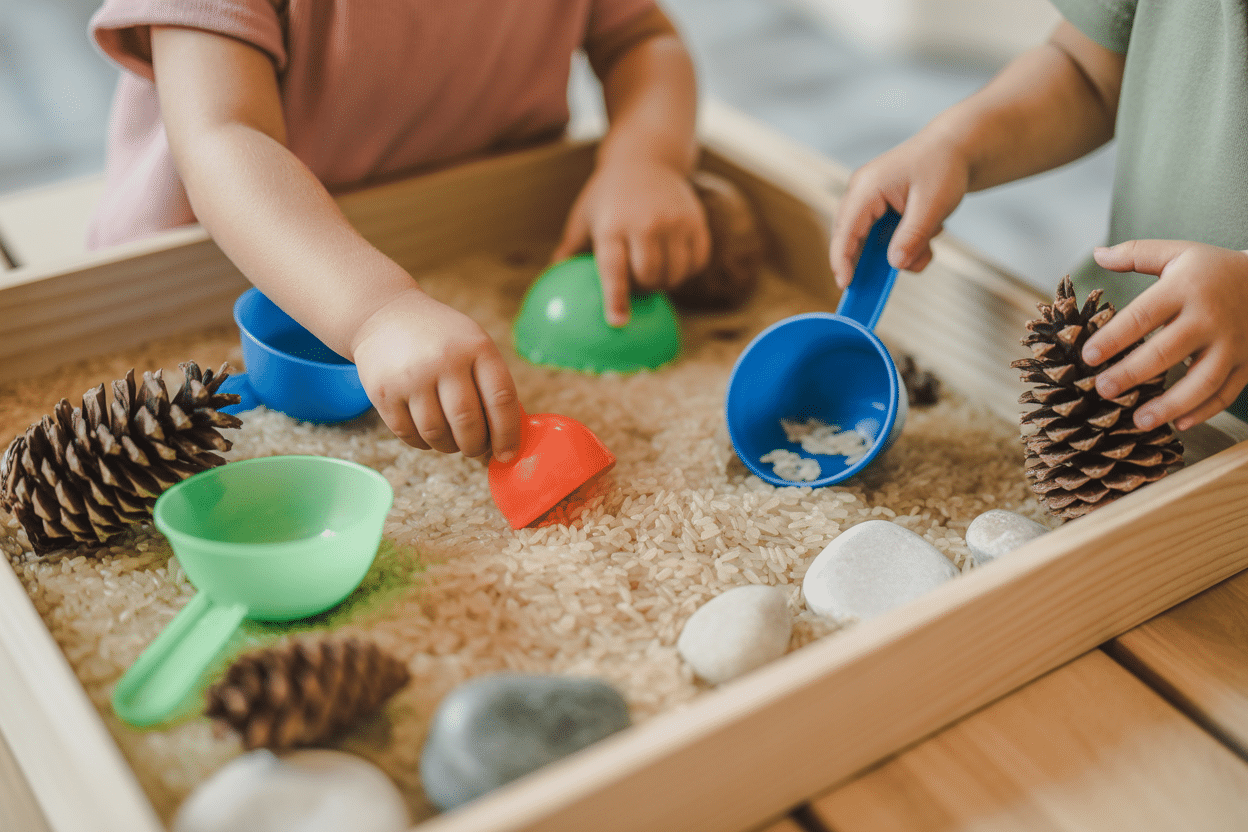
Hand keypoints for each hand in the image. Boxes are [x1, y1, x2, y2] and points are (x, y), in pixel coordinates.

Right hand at [350, 288, 522, 459]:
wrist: (384, 315)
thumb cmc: (441, 339)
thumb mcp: (474, 344)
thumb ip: (492, 384)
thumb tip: (505, 440)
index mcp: (477, 348)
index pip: (501, 400)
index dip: (508, 434)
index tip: (508, 454)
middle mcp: (444, 360)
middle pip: (468, 423)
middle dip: (476, 447)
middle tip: (476, 450)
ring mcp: (411, 377)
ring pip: (437, 434)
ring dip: (449, 447)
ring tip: (452, 441)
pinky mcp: (383, 392)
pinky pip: (409, 435)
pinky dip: (423, 443)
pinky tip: (428, 433)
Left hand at [553, 156, 709, 326]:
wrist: (646, 158)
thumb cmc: (608, 193)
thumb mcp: (584, 214)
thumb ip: (571, 247)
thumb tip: (553, 278)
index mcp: (612, 225)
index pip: (614, 269)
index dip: (616, 298)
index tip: (617, 322)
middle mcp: (645, 223)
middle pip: (649, 275)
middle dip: (644, 289)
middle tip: (639, 286)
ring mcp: (674, 221)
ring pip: (676, 273)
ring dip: (666, 282)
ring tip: (656, 275)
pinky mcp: (696, 221)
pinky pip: (697, 261)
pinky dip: (687, 269)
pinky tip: (676, 263)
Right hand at [829, 130, 970, 287]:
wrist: (956, 147)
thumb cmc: (944, 166)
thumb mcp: (932, 205)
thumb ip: (913, 237)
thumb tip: (896, 264)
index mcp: (867, 187)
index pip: (846, 230)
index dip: (842, 260)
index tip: (845, 285)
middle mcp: (861, 192)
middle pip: (851, 237)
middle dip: (874, 260)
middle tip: (890, 280)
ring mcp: (868, 199)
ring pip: (870, 240)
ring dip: (898, 250)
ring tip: (928, 243)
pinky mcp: (879, 207)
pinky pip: (882, 235)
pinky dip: (904, 243)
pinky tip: (927, 234)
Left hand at [1081, 240, 1247, 430]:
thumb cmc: (1212, 269)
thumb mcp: (1178, 253)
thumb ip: (1135, 254)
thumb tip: (1096, 254)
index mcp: (1185, 288)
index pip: (1143, 315)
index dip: (1114, 338)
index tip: (1087, 356)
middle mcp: (1209, 318)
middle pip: (1167, 351)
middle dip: (1132, 374)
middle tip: (1102, 389)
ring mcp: (1232, 343)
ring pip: (1201, 381)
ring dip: (1170, 405)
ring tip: (1138, 421)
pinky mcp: (1247, 363)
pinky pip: (1226, 393)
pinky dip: (1205, 411)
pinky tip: (1180, 424)